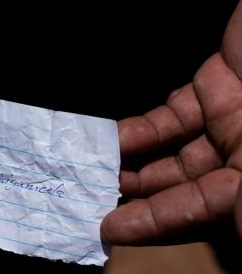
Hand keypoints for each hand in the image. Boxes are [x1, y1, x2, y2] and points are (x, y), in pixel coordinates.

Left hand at [101, 1, 241, 244]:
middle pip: (183, 187)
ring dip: (131, 162)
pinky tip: (112, 136)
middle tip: (90, 193)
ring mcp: (229, 123)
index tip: (109, 228)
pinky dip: (141, 128)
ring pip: (171, 153)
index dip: (158, 224)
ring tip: (91, 166)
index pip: (203, 212)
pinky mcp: (213, 89)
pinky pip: (171, 118)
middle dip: (137, 195)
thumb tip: (235, 229)